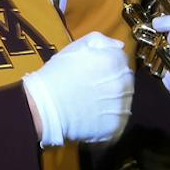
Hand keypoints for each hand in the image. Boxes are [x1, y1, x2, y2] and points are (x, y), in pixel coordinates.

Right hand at [21, 32, 130, 147]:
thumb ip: (101, 41)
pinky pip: (117, 123)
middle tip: (92, 89)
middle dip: (112, 84)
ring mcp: (122, 107)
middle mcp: (124, 84)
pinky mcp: (116, 127)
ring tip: (91, 104)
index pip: (122, 61)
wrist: (44, 106)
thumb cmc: (57, 74)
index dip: (107, 66)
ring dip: (112, 103)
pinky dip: (107, 121)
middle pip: (126, 82)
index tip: (95, 72)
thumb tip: (119, 46)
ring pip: (124, 103)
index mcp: (115, 61)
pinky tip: (92, 118)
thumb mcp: (76, 47)